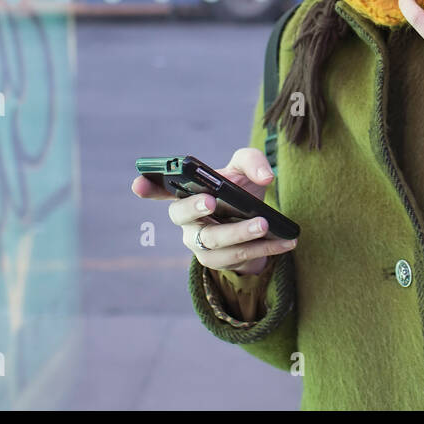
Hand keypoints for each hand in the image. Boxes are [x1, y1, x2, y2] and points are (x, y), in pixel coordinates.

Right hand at [131, 148, 297, 275]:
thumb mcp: (247, 169)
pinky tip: (285, 241)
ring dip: (240, 234)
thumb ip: (253, 162)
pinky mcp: (217, 261)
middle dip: (195, 208)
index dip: (147, 187)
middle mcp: (185, 219)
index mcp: (186, 192)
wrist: (258, 222)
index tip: (138, 183)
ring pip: (214, 242)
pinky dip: (264, 249)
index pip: (160, 188)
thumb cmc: (242, 189)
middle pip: (182, 216)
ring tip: (264, 225)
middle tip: (211, 200)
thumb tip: (265, 177)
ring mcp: (198, 243)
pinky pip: (238, 258)